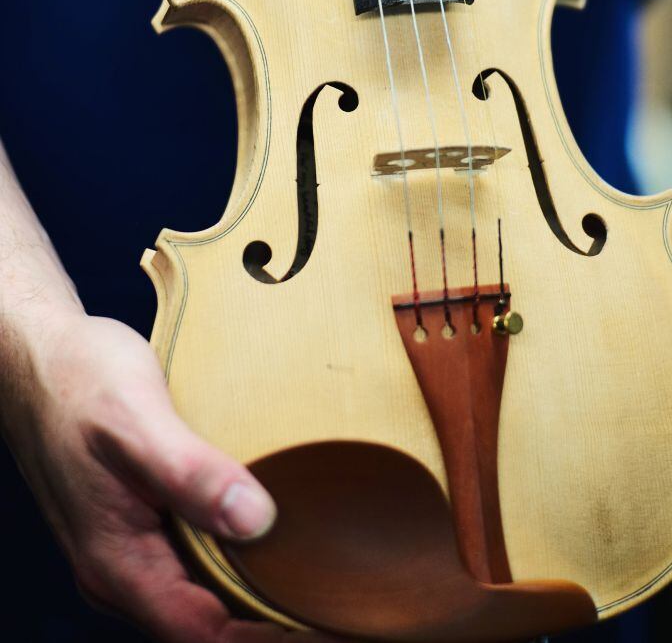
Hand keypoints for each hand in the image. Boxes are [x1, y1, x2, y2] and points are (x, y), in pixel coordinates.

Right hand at [2, 312, 332, 642]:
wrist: (37, 352)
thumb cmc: (79, 379)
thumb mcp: (137, 419)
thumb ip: (191, 474)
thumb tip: (257, 521)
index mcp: (117, 562)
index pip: (204, 634)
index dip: (270, 637)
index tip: (330, 618)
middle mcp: (121, 568)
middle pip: (208, 621)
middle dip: (274, 617)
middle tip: (339, 592)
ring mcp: (129, 544)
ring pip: (202, 588)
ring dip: (257, 584)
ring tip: (321, 565)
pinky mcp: (139, 516)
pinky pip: (194, 553)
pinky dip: (236, 551)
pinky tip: (276, 525)